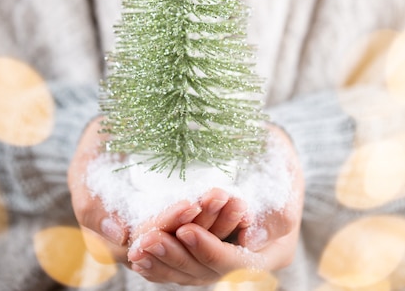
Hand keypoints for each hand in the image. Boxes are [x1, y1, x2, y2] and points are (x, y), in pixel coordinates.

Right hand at [67, 117, 239, 265]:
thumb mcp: (83, 170)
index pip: (146, 238)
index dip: (167, 223)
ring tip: (237, 200)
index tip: (189, 205)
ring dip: (218, 222)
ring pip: (195, 238)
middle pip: (176, 243)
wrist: (114, 132)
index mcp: (115, 238)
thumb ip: (90, 203)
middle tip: (221, 198)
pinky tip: (242, 203)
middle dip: (201, 223)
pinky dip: (223, 217)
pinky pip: (206, 225)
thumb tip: (119, 234)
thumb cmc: (96, 150)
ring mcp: (168, 232)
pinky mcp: (187, 220)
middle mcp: (145, 242)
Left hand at [128, 124, 303, 285]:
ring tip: (138, 250)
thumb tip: (250, 240)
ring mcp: (226, 256)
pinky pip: (183, 264)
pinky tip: (138, 254)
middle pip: (210, 272)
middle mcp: (249, 261)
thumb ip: (277, 211)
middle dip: (178, 257)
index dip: (210, 248)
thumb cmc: (278, 155)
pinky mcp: (206, 248)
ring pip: (192, 273)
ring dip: (163, 263)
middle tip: (149, 241)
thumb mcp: (286, 172)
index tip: (185, 230)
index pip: (238, 261)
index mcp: (275, 249)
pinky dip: (161, 262)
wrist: (270, 151)